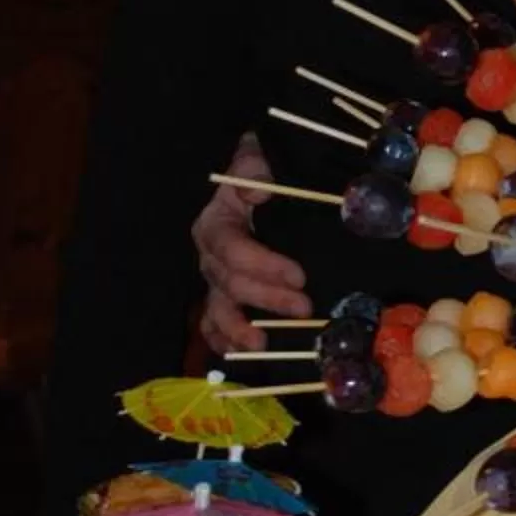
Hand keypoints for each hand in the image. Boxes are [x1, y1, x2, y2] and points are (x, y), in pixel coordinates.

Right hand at [194, 134, 313, 353]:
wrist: (253, 180)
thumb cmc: (258, 172)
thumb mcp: (255, 161)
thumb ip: (255, 169)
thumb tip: (258, 190)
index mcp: (216, 224)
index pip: (233, 249)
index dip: (264, 265)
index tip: (299, 276)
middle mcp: (210, 256)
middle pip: (231, 283)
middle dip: (267, 298)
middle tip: (305, 307)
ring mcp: (214, 280)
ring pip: (218, 309)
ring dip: (238, 329)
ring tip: (262, 344)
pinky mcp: (222, 296)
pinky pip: (214, 323)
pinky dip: (223, 340)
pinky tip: (240, 353)